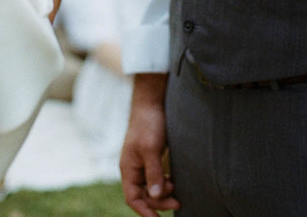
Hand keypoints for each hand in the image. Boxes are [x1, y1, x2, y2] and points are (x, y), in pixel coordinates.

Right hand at [120, 74, 179, 216]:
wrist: (152, 102)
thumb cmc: (148, 123)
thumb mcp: (150, 148)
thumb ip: (153, 173)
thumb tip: (156, 196)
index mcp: (128, 168)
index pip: (132, 198)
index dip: (144, 211)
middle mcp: (133, 168)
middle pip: (143, 196)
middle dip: (159, 202)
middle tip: (178, 202)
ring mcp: (142, 163)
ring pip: (151, 188)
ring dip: (163, 193)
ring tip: (176, 190)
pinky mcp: (152, 158)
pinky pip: (156, 179)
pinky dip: (165, 184)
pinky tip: (173, 181)